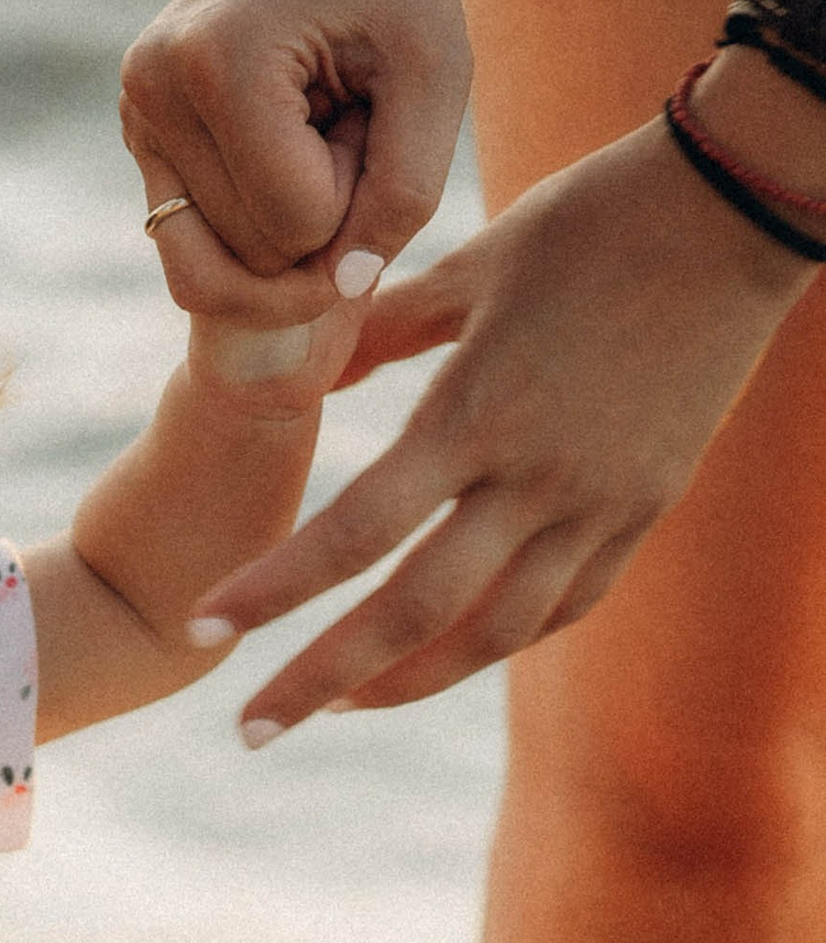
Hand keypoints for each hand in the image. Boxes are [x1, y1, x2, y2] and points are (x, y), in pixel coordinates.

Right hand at [122, 0, 471, 323]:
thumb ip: (405, 191)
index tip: (373, 109)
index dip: (361, 191)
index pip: (299, 226)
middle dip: (320, 217)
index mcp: (221, 69)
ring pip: (219, 263)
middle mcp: (153, 96)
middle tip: (347, 119)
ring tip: (314, 130)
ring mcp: (133, 116)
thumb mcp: (436, 72)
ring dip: (286, 222)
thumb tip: (341, 290)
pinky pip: (193, 241)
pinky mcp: (135, 131)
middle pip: (254, 256)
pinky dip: (254, 217)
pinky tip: (282, 146)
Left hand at [189, 119, 818, 731]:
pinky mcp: (646, 506)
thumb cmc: (593, 215)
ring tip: (340, 704)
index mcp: (476, 414)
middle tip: (251, 730)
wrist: (739, 213)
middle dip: (322, 679)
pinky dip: (501, 639)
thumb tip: (301, 368)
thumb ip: (380, 329)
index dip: (272, 591)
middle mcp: (536, 477)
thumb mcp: (472, 264)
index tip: (203, 628)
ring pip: (494, 633)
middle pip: (413, 613)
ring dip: (409, 682)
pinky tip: (451, 655)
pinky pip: (566, 602)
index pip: (354, 531)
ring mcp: (599, 502)